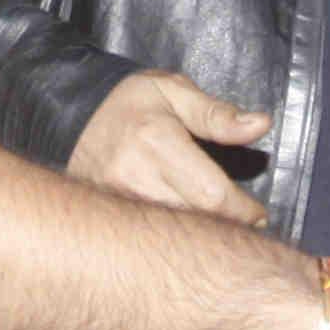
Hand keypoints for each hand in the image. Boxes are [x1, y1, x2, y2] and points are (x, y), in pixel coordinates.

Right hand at [69, 71, 268, 223]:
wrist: (69, 116)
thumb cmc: (129, 102)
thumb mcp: (174, 92)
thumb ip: (218, 114)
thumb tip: (261, 125)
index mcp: (157, 142)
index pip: (213, 195)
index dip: (243, 211)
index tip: (257, 214)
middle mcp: (135, 177)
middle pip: (196, 221)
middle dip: (226, 227)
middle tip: (243, 224)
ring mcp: (117, 202)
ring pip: (174, 236)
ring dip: (201, 235)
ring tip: (217, 226)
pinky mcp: (108, 217)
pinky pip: (151, 237)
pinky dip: (173, 238)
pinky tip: (184, 233)